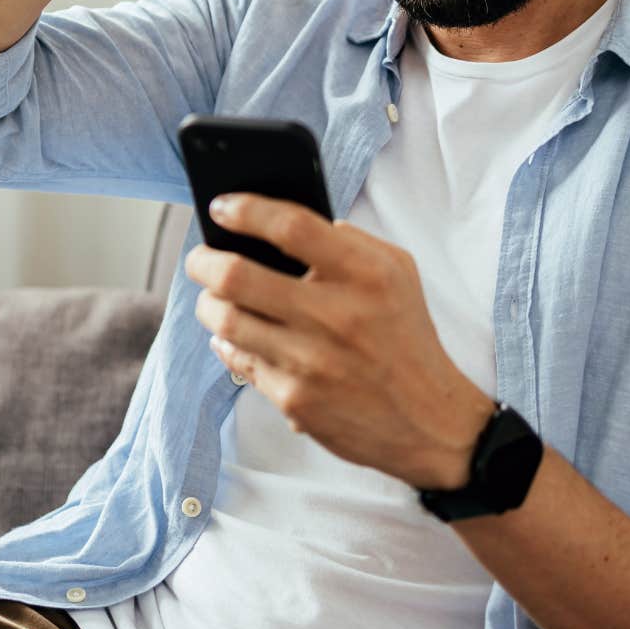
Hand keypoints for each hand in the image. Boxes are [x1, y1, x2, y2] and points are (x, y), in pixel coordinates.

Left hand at [187, 192, 494, 490]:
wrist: (429, 422)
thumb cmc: (407, 337)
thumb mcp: (398, 272)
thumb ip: (349, 240)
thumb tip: (285, 223)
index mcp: (365, 274)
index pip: (290, 227)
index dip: (245, 210)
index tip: (222, 207)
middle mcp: (335, 315)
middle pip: (236, 274)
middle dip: (203, 261)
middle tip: (199, 259)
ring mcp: (310, 361)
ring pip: (225, 319)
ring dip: (208, 304)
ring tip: (213, 298)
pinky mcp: (294, 399)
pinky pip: (238, 360)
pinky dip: (228, 343)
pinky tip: (233, 335)